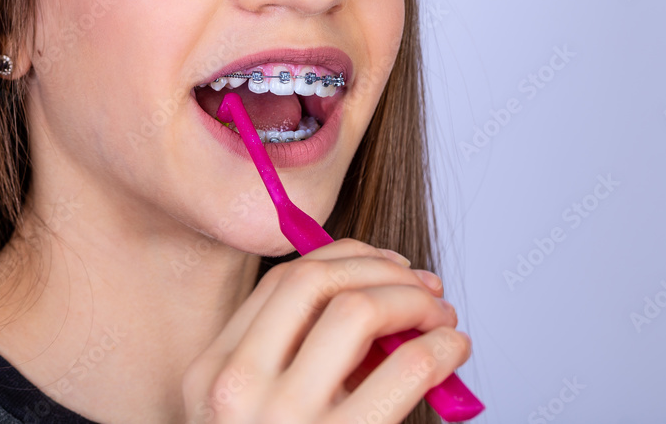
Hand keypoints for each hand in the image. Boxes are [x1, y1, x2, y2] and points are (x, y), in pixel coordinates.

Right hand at [181, 238, 470, 423]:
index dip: (346, 258)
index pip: (283, 282)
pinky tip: (451, 351)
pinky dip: (439, 347)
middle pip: (316, 282)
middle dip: (382, 269)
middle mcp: (237, 388)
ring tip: (441, 316)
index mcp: (214, 372)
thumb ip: (300, 359)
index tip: (383, 265)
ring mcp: (284, 420)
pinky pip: (403, 370)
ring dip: (413, 300)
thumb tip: (381, 301)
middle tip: (422, 285)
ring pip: (357, 312)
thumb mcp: (257, 413)